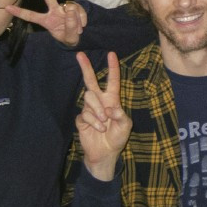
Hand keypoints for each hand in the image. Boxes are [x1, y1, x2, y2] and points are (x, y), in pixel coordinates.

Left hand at [6, 0, 86, 46]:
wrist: (80, 37)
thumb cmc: (68, 37)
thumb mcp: (70, 39)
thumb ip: (70, 28)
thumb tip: (70, 10)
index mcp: (47, 21)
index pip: (31, 16)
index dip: (20, 12)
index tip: (7, 7)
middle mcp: (54, 11)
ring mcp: (64, 8)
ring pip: (70, 7)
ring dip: (76, 20)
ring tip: (78, 29)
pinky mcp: (74, 7)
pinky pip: (79, 9)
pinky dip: (82, 18)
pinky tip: (82, 24)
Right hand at [74, 51, 129, 179]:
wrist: (105, 153)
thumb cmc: (117, 138)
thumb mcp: (126, 126)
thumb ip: (120, 115)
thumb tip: (109, 108)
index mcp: (112, 100)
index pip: (112, 81)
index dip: (112, 68)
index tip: (112, 54)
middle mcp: (100, 102)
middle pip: (90, 81)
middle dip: (86, 67)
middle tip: (80, 55)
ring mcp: (89, 109)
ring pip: (89, 98)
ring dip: (97, 110)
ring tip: (103, 122)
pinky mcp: (81, 119)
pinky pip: (84, 114)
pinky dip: (93, 121)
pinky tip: (98, 129)